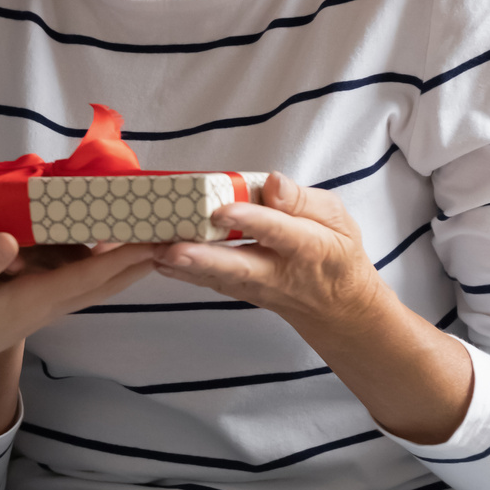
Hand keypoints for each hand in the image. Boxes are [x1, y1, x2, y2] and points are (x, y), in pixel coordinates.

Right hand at [0, 234, 156, 408]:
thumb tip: (12, 239)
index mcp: (28, 303)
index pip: (87, 277)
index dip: (124, 258)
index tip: (157, 240)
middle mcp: (39, 308)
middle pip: (99, 284)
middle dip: (135, 262)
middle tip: (168, 238)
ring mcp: (32, 311)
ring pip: (86, 286)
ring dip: (116, 267)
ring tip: (144, 243)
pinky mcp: (21, 309)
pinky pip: (66, 286)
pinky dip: (89, 271)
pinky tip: (93, 257)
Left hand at [152, 172, 474, 444]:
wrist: (338, 307)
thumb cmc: (335, 251)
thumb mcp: (336, 218)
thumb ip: (304, 201)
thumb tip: (274, 182)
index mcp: (308, 247)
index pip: (277, 231)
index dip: (251, 220)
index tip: (222, 209)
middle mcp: (278, 272)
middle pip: (238, 266)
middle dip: (203, 259)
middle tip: (170, 249)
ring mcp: (257, 288)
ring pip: (217, 278)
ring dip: (183, 268)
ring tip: (151, 250)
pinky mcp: (240, 293)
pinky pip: (211, 284)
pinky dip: (183, 274)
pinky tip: (157, 259)